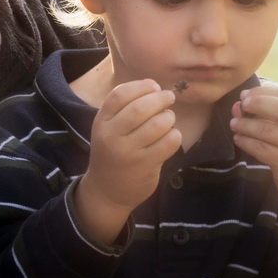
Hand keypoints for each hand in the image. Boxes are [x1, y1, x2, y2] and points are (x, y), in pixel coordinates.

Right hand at [76, 79, 181, 243]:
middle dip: (160, 98)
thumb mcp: (108, 129)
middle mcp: (112, 136)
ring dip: (168, 117)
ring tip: (168, 119)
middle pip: (140, 108)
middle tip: (169, 97)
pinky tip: (171, 136)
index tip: (153, 86)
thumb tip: (154, 87)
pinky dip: (175, 135)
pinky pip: (169, 143)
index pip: (120, 95)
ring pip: (157, 125)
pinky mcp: (145, 166)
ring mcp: (129, 153)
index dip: (140, 86)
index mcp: (101, 122)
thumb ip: (124, 108)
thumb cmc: (112, 152)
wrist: (107, 192)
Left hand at [229, 84, 277, 207]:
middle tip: (240, 105)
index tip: (246, 94)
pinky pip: (261, 148)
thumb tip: (246, 98)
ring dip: (246, 124)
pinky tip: (238, 138)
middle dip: (258, 103)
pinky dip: (246, 141)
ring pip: (267, 129)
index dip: (264, 92)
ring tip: (234, 123)